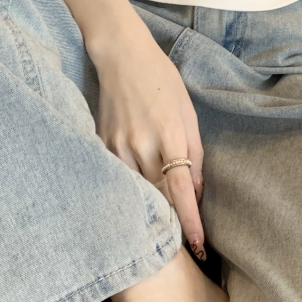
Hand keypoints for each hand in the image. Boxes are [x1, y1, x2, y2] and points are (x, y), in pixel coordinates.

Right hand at [91, 13, 205, 258]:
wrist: (121, 56)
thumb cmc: (161, 79)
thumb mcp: (187, 111)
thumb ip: (193, 152)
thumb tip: (194, 189)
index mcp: (169, 134)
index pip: (180, 189)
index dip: (189, 220)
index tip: (197, 244)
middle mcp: (142, 144)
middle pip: (157, 195)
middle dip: (170, 215)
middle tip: (182, 231)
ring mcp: (119, 146)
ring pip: (137, 188)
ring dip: (150, 201)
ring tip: (159, 207)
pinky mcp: (103, 143)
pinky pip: (119, 175)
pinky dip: (130, 183)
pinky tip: (137, 182)